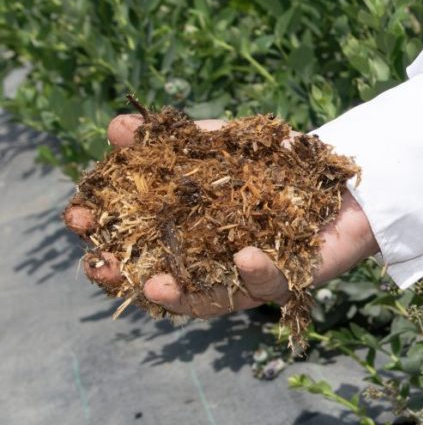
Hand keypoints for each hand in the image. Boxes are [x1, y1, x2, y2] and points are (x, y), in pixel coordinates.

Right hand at [65, 113, 378, 317]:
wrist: (344, 174)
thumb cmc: (278, 164)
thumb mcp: (224, 145)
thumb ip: (175, 141)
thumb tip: (117, 126)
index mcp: (189, 230)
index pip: (135, 237)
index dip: (103, 231)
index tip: (76, 217)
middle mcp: (211, 261)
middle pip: (158, 279)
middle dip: (122, 276)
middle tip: (97, 267)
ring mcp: (247, 277)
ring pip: (206, 298)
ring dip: (177, 295)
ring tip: (153, 285)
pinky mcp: (289, 282)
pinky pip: (269, 285)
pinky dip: (256, 271)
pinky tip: (245, 251)